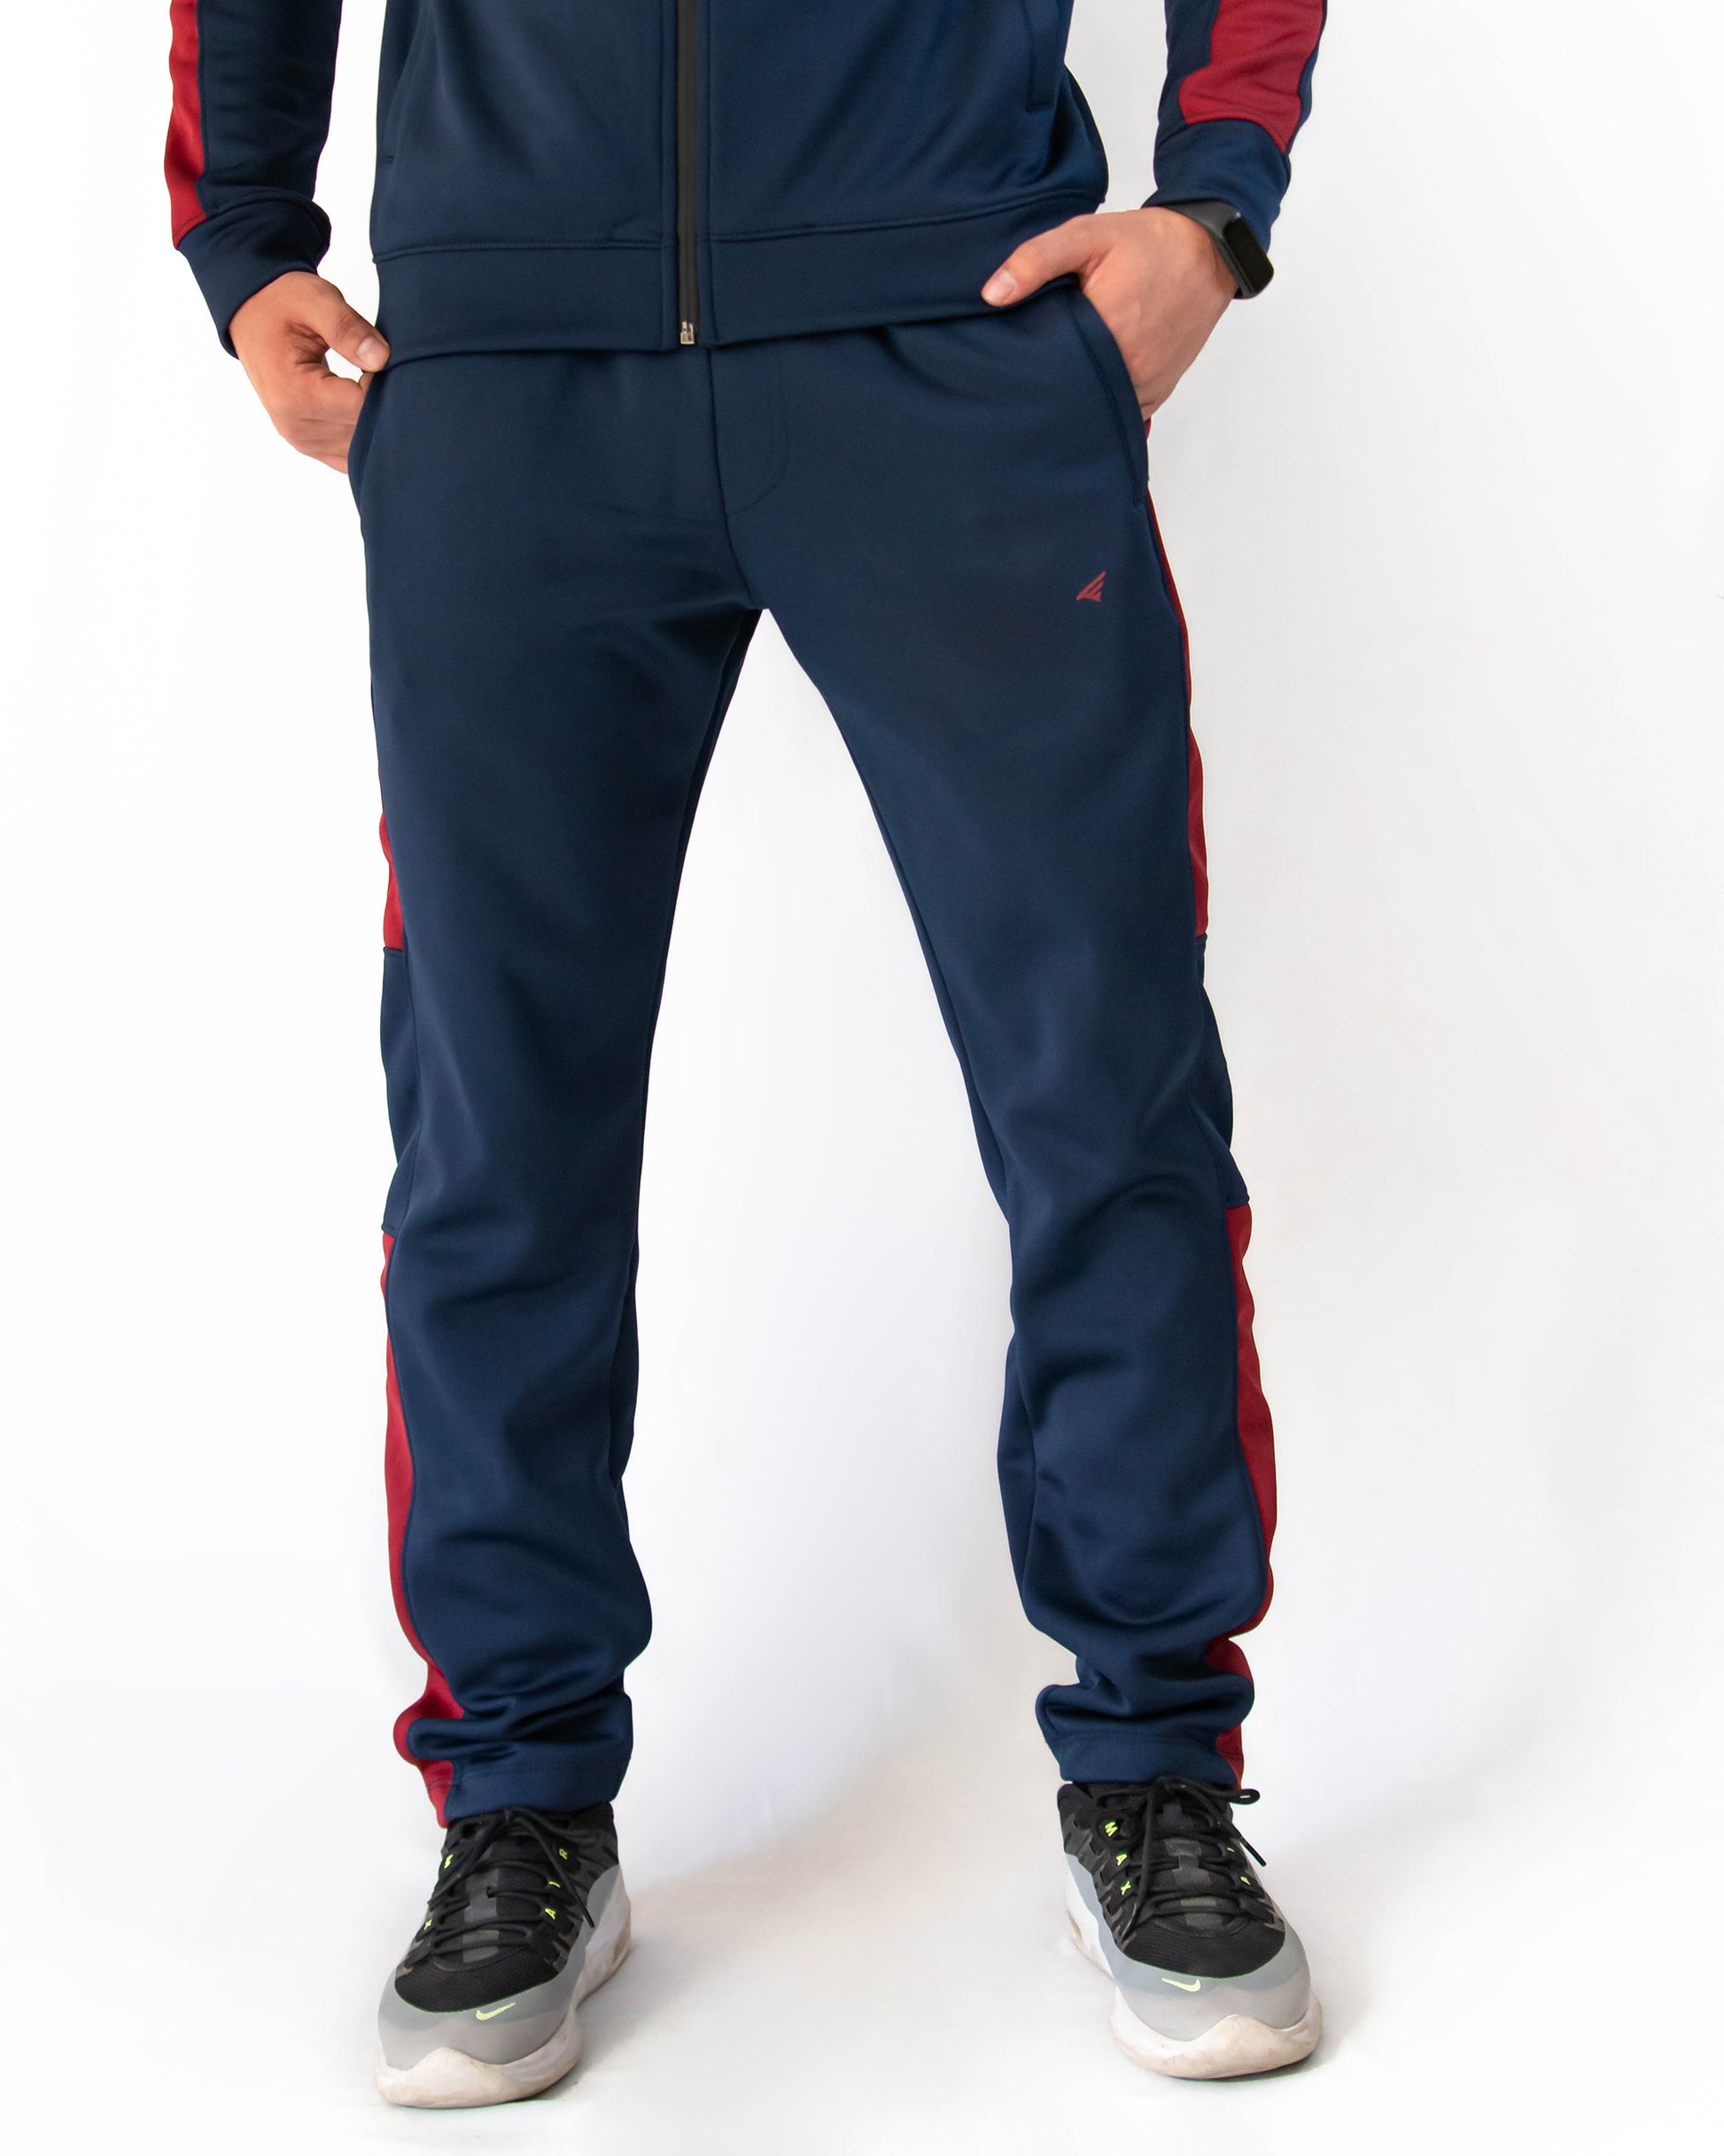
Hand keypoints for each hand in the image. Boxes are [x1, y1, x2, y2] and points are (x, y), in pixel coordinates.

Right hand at [229, 271, 389, 472]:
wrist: (253, 313)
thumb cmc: (283, 304)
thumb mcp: (315, 300)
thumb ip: (348, 328)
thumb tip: (381, 358)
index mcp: (295, 393)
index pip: (360, 406)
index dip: (383, 384)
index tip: (382, 358)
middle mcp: (296, 425)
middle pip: (361, 431)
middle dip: (383, 405)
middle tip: (385, 371)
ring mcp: (301, 440)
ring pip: (359, 447)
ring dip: (374, 421)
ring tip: (371, 384)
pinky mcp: (309, 444)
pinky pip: (348, 455)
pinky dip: (364, 436)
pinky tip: (366, 408)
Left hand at [982, 208, 1234, 418]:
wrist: (1208, 253)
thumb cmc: (1147, 243)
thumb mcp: (1087, 235)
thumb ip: (1037, 260)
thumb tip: (992, 294)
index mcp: (1107, 331)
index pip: (1050, 370)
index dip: (1026, 369)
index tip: (1007, 363)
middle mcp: (1129, 368)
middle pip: (1072, 396)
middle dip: (1048, 389)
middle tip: (1023, 377)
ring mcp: (1146, 385)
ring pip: (1098, 410)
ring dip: (1076, 401)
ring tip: (1053, 383)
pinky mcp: (1157, 392)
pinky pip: (1122, 413)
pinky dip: (1102, 405)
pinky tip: (1085, 389)